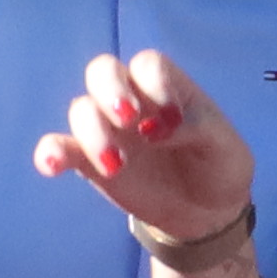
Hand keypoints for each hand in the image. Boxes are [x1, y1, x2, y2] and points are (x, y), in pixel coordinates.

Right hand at [32, 51, 255, 253]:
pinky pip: (58, 147)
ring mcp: (107, 128)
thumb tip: (155, 129)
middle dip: (110, 88)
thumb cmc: (219, 167)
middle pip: (103, 70)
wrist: (205, 212)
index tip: (172, 117)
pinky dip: (50, 152)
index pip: (149, 65)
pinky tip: (52, 167)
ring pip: (81, 109)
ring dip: (93, 131)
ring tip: (117, 165)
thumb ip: (198, 128)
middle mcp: (132, 100)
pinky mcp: (87, 160)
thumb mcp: (225, 147)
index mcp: (168, 88)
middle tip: (128, 119)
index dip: (155, 84)